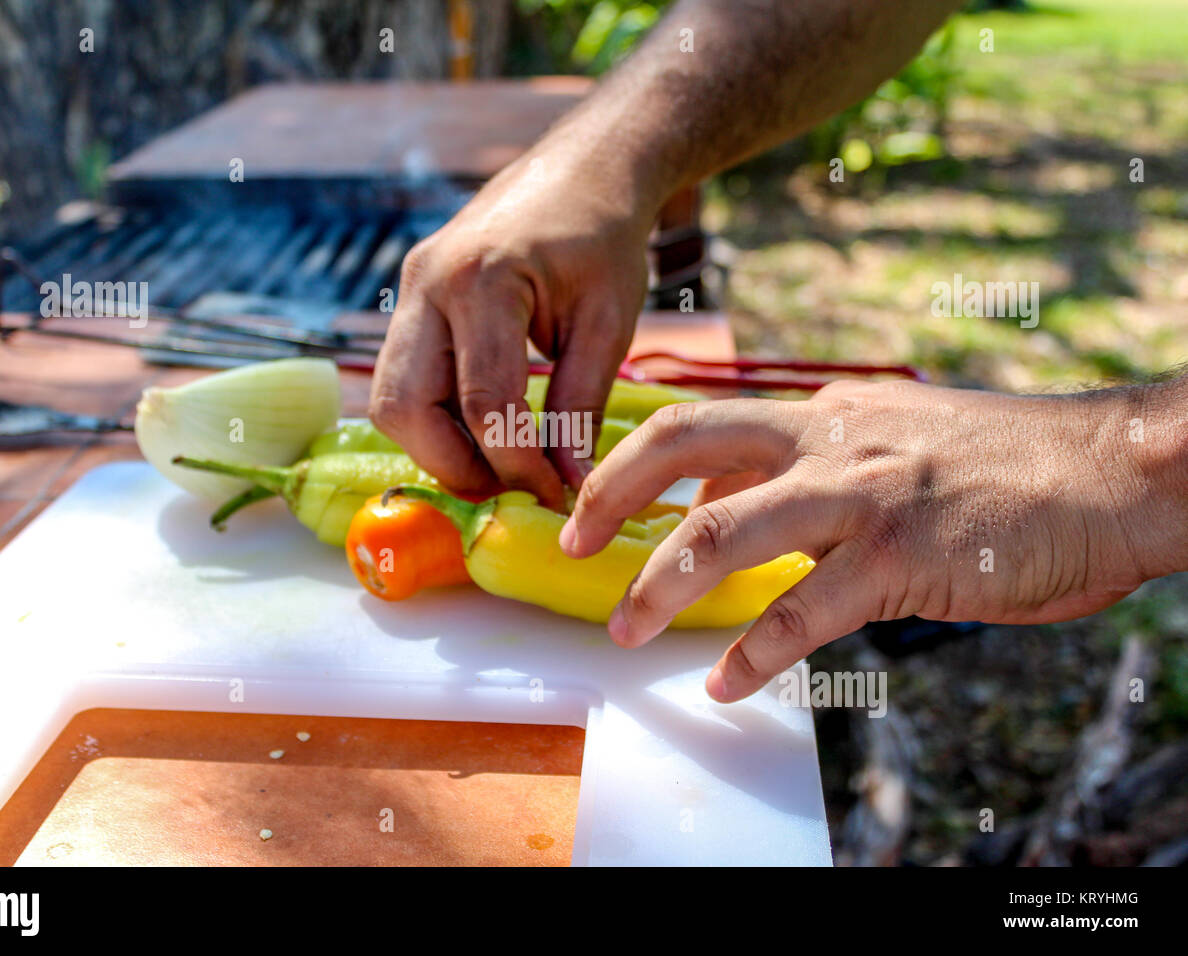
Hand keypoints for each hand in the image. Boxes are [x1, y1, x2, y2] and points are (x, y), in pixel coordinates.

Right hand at [369, 149, 652, 508]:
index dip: (516, 464)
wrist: (581, 169)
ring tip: (499, 463)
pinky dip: (437, 417)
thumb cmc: (603, 238)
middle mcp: (427, 284)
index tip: (554, 494)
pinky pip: (404, 378)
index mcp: (482, 280)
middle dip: (452, 465)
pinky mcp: (410, 301)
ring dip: (437, 446)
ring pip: (390, 399)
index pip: (484, 402)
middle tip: (508, 490)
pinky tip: (484, 430)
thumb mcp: (607, 323)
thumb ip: (581, 406)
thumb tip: (569, 486)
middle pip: (403, 407)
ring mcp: (409, 290)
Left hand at [560, 379, 1183, 701]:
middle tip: (570, 542)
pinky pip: (804, 610)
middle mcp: (831, 436)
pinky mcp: (903, 552)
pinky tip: (728, 685)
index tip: (602, 505)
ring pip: (726, 529)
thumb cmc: (1008, 469)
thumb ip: (819, 466)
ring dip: (662, 584)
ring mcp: (863, 491)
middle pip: (686, 441)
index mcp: (826, 411)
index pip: (706, 425)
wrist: (1114, 472)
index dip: (641, 465)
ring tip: (627, 629)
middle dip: (613, 492)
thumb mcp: (898, 443)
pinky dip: (756, 653)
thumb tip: (744, 504)